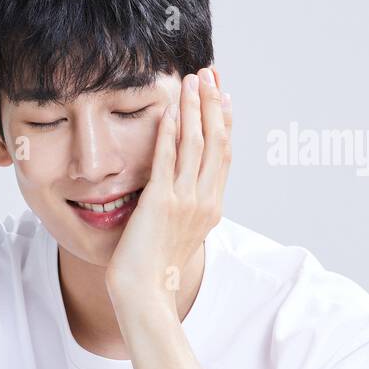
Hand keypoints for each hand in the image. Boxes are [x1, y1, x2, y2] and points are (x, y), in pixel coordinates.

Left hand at [105, 67, 231, 312]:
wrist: (145, 294)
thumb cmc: (152, 271)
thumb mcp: (176, 235)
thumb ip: (181, 210)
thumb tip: (176, 196)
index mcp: (211, 207)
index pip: (223, 155)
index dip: (224, 121)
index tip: (222, 95)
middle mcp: (205, 201)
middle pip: (217, 142)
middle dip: (214, 104)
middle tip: (210, 74)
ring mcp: (186, 201)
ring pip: (197, 144)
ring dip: (195, 108)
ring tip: (193, 79)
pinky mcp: (161, 203)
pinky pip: (168, 159)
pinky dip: (171, 131)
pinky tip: (170, 109)